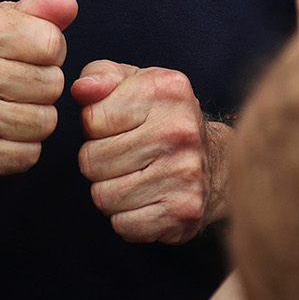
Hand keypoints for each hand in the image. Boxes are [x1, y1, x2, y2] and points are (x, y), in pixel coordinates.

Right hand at [0, 0, 77, 181]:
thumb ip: (32, 12)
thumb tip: (69, 7)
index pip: (52, 44)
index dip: (48, 50)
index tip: (26, 55)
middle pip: (52, 84)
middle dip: (40, 85)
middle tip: (12, 85)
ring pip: (44, 122)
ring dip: (32, 118)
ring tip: (5, 109)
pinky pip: (27, 155)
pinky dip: (19, 148)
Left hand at [73, 59, 222, 243]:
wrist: (216, 163)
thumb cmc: (162, 118)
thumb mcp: (134, 83)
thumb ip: (101, 75)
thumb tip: (82, 89)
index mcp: (167, 91)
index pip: (92, 119)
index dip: (95, 127)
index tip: (115, 127)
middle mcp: (180, 131)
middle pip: (92, 161)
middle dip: (97, 161)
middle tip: (121, 156)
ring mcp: (186, 174)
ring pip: (104, 196)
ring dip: (109, 191)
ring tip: (132, 177)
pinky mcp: (184, 212)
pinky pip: (123, 224)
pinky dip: (125, 217)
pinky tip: (144, 199)